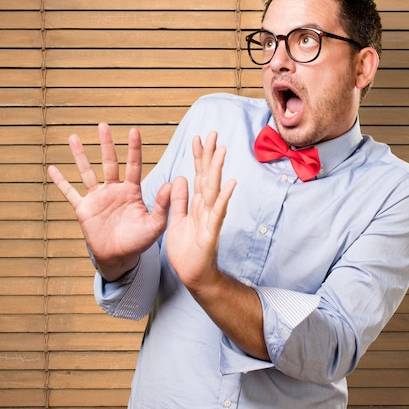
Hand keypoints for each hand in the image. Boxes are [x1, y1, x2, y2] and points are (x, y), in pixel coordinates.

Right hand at [48, 124, 171, 280]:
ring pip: (87, 172)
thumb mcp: (155, 225)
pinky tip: (52, 169)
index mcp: (132, 192)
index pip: (133, 165)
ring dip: (81, 155)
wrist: (120, 258)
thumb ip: (163, 205)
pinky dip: (61, 182)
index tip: (134, 130)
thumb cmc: (139, 242)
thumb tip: (172, 184)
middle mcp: (114, 190)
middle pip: (109, 162)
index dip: (134, 148)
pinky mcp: (84, 209)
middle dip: (107, 144)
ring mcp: (98, 198)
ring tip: (73, 137)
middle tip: (103, 125)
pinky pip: (70, 193)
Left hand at [166, 132, 267, 358]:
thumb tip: (180, 178)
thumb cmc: (187, 250)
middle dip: (209, 155)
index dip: (198, 157)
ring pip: (214, 190)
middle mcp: (206, 208)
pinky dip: (223, 198)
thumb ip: (179, 200)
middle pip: (207, 177)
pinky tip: (230, 184)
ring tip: (221, 151)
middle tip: (213, 133)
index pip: (197, 175)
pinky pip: (217, 213)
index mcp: (196, 205)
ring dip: (218, 170)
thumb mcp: (178, 220)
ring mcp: (211, 219)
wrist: (194, 275)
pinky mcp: (211, 232)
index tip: (198, 138)